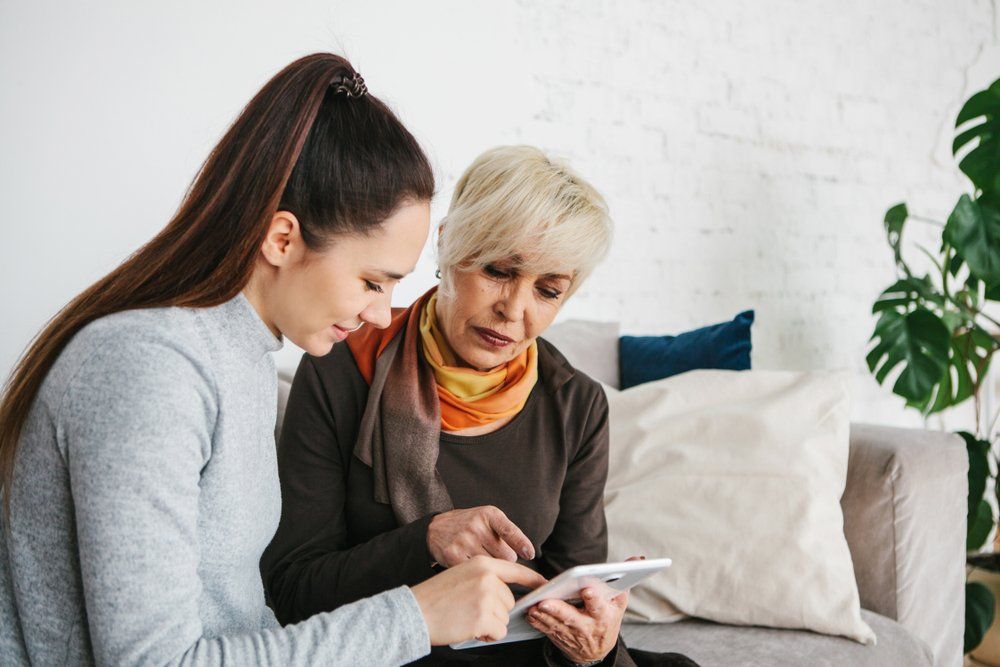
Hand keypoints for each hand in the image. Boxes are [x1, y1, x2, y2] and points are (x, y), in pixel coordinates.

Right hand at [411, 555, 547, 645]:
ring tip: (467, 618)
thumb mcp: (460, 575)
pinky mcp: (484, 617)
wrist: (414, 612)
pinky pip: (499, 631)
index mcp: (481, 564)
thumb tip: (507, 594)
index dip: (533, 580)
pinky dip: (487, 635)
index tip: (546, 585)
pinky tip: (470, 628)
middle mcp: (487, 578)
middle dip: (496, 611)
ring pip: (505, 618)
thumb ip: (485, 578)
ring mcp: (486, 597)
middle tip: (471, 611)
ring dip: (490, 623)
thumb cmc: (435, 597)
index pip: (515, 571)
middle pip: (509, 600)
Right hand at [427, 505, 534, 566]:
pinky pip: (476, 572)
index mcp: (488, 514)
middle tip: (492, 554)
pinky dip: (477, 573)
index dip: (521, 544)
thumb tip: (528, 554)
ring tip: (481, 558)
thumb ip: (507, 532)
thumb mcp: (488, 518)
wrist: (435, 529)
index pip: (509, 531)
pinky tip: (471, 566)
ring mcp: (464, 541)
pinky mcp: (453, 555)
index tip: (530, 554)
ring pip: (493, 566)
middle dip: (504, 559)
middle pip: (506, 556)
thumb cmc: (468, 525)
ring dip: (492, 567)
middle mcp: (476, 526)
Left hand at [526, 555, 642, 663]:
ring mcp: (571, 634)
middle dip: (558, 610)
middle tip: (545, 601)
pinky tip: (530, 613)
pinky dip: (537, 622)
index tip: (587, 589)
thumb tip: (637, 558)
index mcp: (603, 616)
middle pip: (571, 618)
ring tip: (534, 605)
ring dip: (543, 616)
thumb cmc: (607, 619)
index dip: (594, 598)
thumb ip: (624, 580)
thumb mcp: (619, 603)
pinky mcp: (558, 637)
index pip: (599, 606)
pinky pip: (545, 630)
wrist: (596, 651)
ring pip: (555, 624)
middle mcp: (587, 626)